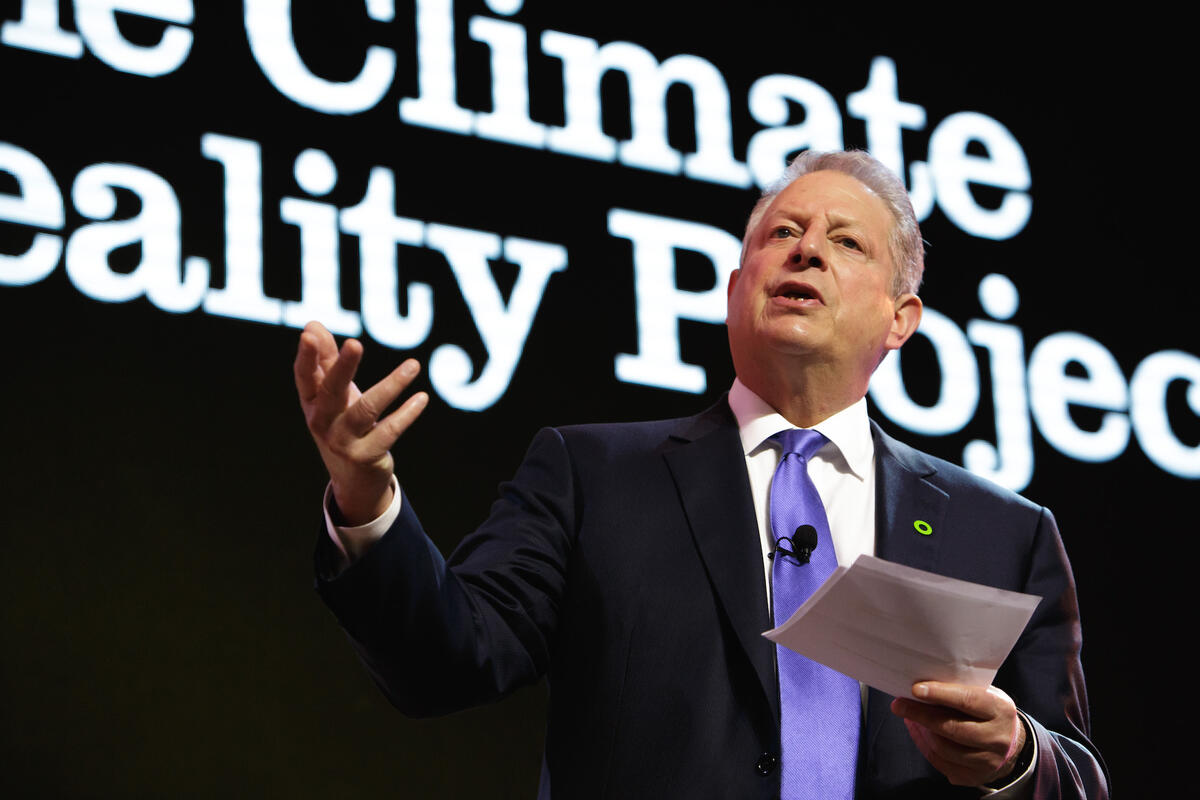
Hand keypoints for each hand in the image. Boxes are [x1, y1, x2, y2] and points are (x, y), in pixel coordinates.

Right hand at [293, 321, 428, 525]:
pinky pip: (389, 431)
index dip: (306, 357)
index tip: (309, 333)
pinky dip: (406, 414)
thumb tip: (314, 324)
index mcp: (312, 403)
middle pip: (332, 391)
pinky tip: (422, 397)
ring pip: (367, 410)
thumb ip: (327, 361)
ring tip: (414, 365)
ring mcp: (343, 441)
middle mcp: (322, 422)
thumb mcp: (333, 395)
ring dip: (392, 385)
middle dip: (342, 367)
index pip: (304, 377)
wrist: (353, 479)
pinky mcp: (366, 456)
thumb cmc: (343, 425)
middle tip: (354, 343)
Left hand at [890, 681, 1025, 786]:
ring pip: (944, 748)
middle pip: (952, 728)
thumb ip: (959, 690)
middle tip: (899, 704)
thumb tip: (921, 686)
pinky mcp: (975, 776)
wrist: (1011, 742)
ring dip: (921, 731)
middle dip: (921, 715)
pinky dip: (924, 745)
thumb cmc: (988, 711)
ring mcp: (987, 760)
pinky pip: (941, 763)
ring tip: (909, 717)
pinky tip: (918, 732)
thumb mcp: (984, 693)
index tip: (916, 689)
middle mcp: (996, 738)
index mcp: (1000, 710)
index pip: (968, 701)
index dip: (940, 694)